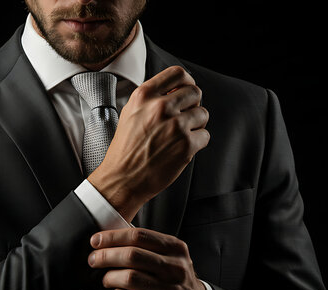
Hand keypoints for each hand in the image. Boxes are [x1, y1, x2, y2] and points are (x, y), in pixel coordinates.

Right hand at [87, 66, 209, 221]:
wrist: (122, 178)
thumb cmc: (124, 150)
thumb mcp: (130, 113)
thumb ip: (150, 99)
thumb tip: (173, 91)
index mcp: (144, 96)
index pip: (176, 73)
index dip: (186, 81)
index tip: (186, 89)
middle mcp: (160, 107)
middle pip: (195, 92)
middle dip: (193, 104)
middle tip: (185, 115)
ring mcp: (176, 126)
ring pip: (203, 113)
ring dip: (196, 124)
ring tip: (181, 134)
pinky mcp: (187, 145)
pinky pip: (205, 135)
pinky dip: (197, 142)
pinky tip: (182, 148)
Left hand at [88, 228, 208, 289]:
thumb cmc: (174, 278)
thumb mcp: (170, 255)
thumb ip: (146, 246)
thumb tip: (108, 240)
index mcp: (175, 248)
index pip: (138, 236)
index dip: (113, 237)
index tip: (96, 241)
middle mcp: (175, 267)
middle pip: (132, 255)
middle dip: (106, 256)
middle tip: (94, 260)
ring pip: (130, 278)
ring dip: (110, 277)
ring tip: (106, 279)